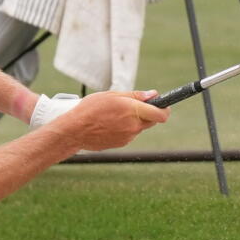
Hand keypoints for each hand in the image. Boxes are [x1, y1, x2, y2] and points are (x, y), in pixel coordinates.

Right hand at [46, 90, 166, 152]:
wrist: (74, 131)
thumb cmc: (90, 109)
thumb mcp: (112, 95)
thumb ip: (135, 96)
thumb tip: (154, 95)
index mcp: (132, 110)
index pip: (161, 114)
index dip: (165, 109)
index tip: (164, 105)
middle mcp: (133, 126)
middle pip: (152, 120)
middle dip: (149, 113)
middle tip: (135, 106)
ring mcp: (128, 137)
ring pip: (139, 127)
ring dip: (134, 121)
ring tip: (115, 115)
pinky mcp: (122, 143)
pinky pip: (130, 134)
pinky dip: (125, 128)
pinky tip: (110, 124)